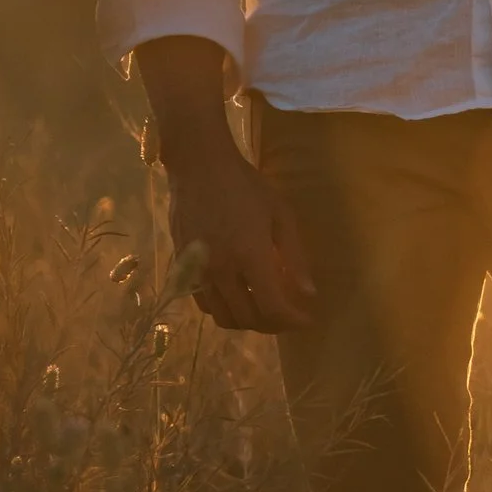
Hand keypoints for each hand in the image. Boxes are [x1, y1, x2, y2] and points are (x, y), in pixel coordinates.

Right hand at [160, 129, 318, 333]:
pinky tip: (237, 296)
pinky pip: (203, 303)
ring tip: (263, 309)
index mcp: (250, 256)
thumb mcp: (281, 215)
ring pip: (222, 316)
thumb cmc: (246, 185)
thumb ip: (295, 257)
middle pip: (247, 318)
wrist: (199, 167)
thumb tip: (309, 293)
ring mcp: (198, 271)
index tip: (306, 319)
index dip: (291, 320)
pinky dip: (223, 309)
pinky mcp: (182, 267)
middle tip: (287, 315)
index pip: (272, 307)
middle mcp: (222, 270)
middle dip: (272, 324)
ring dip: (246, 320)